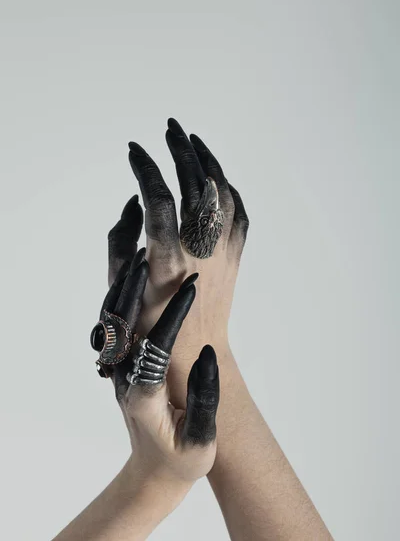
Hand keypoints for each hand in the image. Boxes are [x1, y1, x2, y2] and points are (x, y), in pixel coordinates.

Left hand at [92, 252, 219, 487]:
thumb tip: (208, 354)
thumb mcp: (201, 441)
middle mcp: (124, 380)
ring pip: (114, 325)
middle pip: (122, 329)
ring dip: (124, 291)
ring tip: (139, 258)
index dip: (173, 315)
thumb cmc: (182, 461)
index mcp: (144, 397)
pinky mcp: (121, 369)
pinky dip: (123, 302)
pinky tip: (137, 283)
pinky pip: (118, 330)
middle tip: (149, 255)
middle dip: (135, 290)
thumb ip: (205, 401)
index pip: (157, 346)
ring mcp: (119, 374)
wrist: (153, 475)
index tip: (192, 288)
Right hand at [108, 118, 247, 404]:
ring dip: (208, 161)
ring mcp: (224, 253)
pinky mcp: (236, 257)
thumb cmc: (147, 327)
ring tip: (193, 141)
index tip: (132, 149)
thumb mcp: (122, 289)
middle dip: (181, 150)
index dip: (145, 168)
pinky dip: (228, 188)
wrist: (195, 355)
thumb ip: (121, 241)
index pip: (158, 199)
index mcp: (167, 261)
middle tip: (168, 128)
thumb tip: (135, 203)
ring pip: (223, 192)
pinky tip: (217, 176)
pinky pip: (238, 212)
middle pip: (196, 185)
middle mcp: (200, 251)